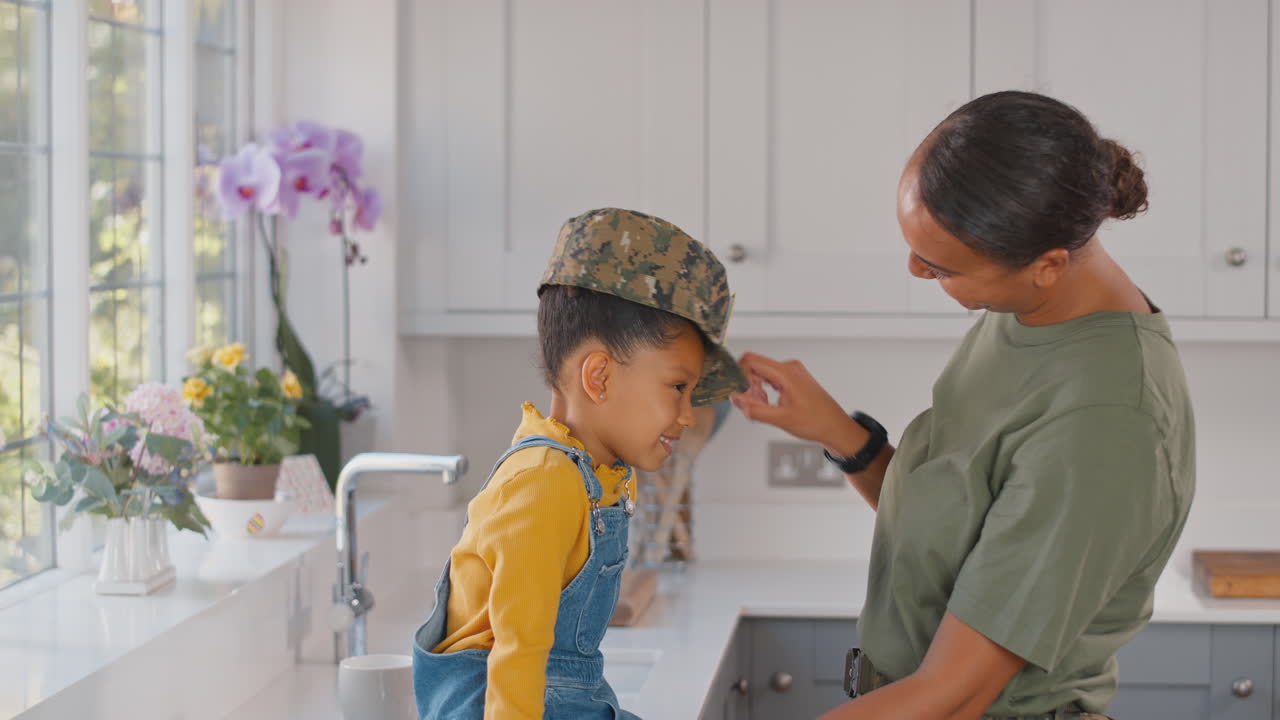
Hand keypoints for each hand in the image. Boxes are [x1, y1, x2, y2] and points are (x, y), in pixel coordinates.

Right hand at [730, 352, 857, 449]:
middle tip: (753, 405)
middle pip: (755, 367)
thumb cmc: (816, 422)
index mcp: (786, 373)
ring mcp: (792, 372)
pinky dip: (765, 390)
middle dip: (748, 386)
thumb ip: (754, 409)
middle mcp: (789, 368)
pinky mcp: (793, 379)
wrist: (835, 427)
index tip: (741, 392)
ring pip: (762, 373)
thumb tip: (736, 399)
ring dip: (756, 390)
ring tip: (764, 407)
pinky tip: (770, 405)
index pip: (751, 360)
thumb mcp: (781, 419)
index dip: (739, 376)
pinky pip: (770, 378)